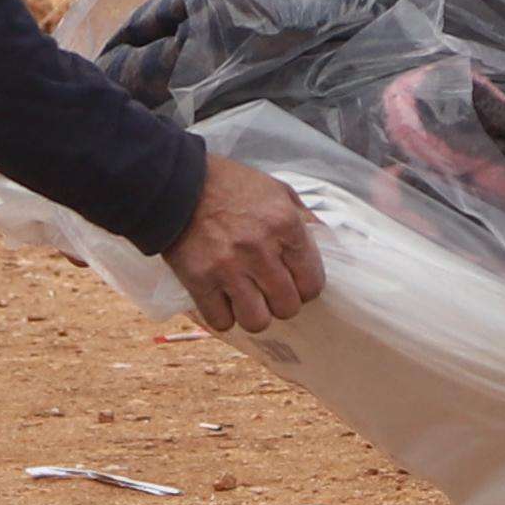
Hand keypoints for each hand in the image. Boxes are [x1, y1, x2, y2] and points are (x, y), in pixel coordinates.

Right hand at [161, 155, 323, 336]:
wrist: (176, 182)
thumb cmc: (229, 185)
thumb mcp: (276, 190)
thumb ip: (304, 218)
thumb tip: (329, 245)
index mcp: (285, 225)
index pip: (313, 283)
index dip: (305, 287)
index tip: (293, 281)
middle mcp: (260, 250)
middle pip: (287, 307)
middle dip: (280, 302)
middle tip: (269, 290)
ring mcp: (228, 268)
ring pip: (257, 321)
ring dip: (253, 313)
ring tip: (246, 299)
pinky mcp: (199, 280)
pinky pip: (221, 321)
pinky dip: (222, 315)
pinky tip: (221, 299)